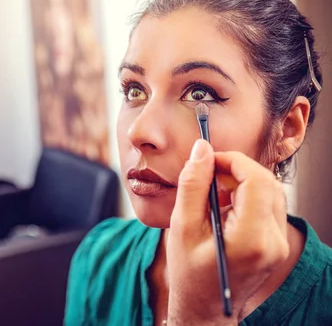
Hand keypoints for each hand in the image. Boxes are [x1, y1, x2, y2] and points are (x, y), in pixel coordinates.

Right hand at [166, 139, 288, 324]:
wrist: (204, 309)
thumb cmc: (189, 274)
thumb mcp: (182, 227)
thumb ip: (193, 185)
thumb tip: (202, 150)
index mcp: (251, 239)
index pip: (256, 180)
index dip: (233, 161)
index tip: (209, 158)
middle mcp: (273, 241)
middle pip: (267, 183)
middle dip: (237, 169)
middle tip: (208, 171)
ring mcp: (278, 244)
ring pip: (270, 192)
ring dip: (242, 182)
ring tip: (212, 191)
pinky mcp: (276, 244)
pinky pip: (267, 206)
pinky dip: (246, 196)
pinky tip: (223, 206)